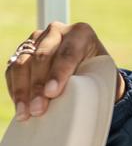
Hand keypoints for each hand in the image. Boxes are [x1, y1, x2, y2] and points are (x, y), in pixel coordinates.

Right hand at [4, 22, 124, 121]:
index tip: (52, 93)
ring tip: (26, 113)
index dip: (59, 73)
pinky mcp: (22, 51)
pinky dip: (15, 89)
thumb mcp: (104, 76)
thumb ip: (97, 84)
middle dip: (38, 85)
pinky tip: (20, 106)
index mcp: (81, 33)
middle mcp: (56, 31)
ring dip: (22, 90)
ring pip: (23, 63)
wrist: (88, 68)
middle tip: (38, 109)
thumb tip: (85, 108)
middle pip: (42, 57)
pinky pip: (12, 70)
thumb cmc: (100, 75)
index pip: (68, 52)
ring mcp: (36, 40)